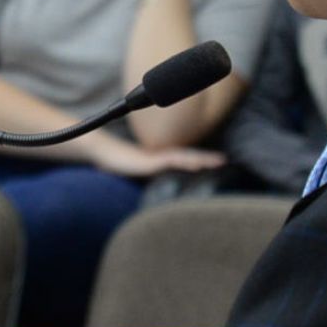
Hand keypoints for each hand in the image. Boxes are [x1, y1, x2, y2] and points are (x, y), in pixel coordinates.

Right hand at [84, 134, 225, 179]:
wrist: (102, 152)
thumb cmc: (117, 161)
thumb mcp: (134, 169)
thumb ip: (144, 171)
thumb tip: (149, 175)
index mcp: (159, 159)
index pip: (183, 158)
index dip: (199, 159)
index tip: (215, 161)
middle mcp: (160, 156)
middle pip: (188, 156)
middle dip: (206, 158)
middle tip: (223, 160)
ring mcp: (156, 157)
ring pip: (183, 157)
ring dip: (200, 159)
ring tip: (215, 162)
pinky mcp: (150, 161)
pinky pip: (171, 161)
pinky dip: (184, 162)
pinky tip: (195, 165)